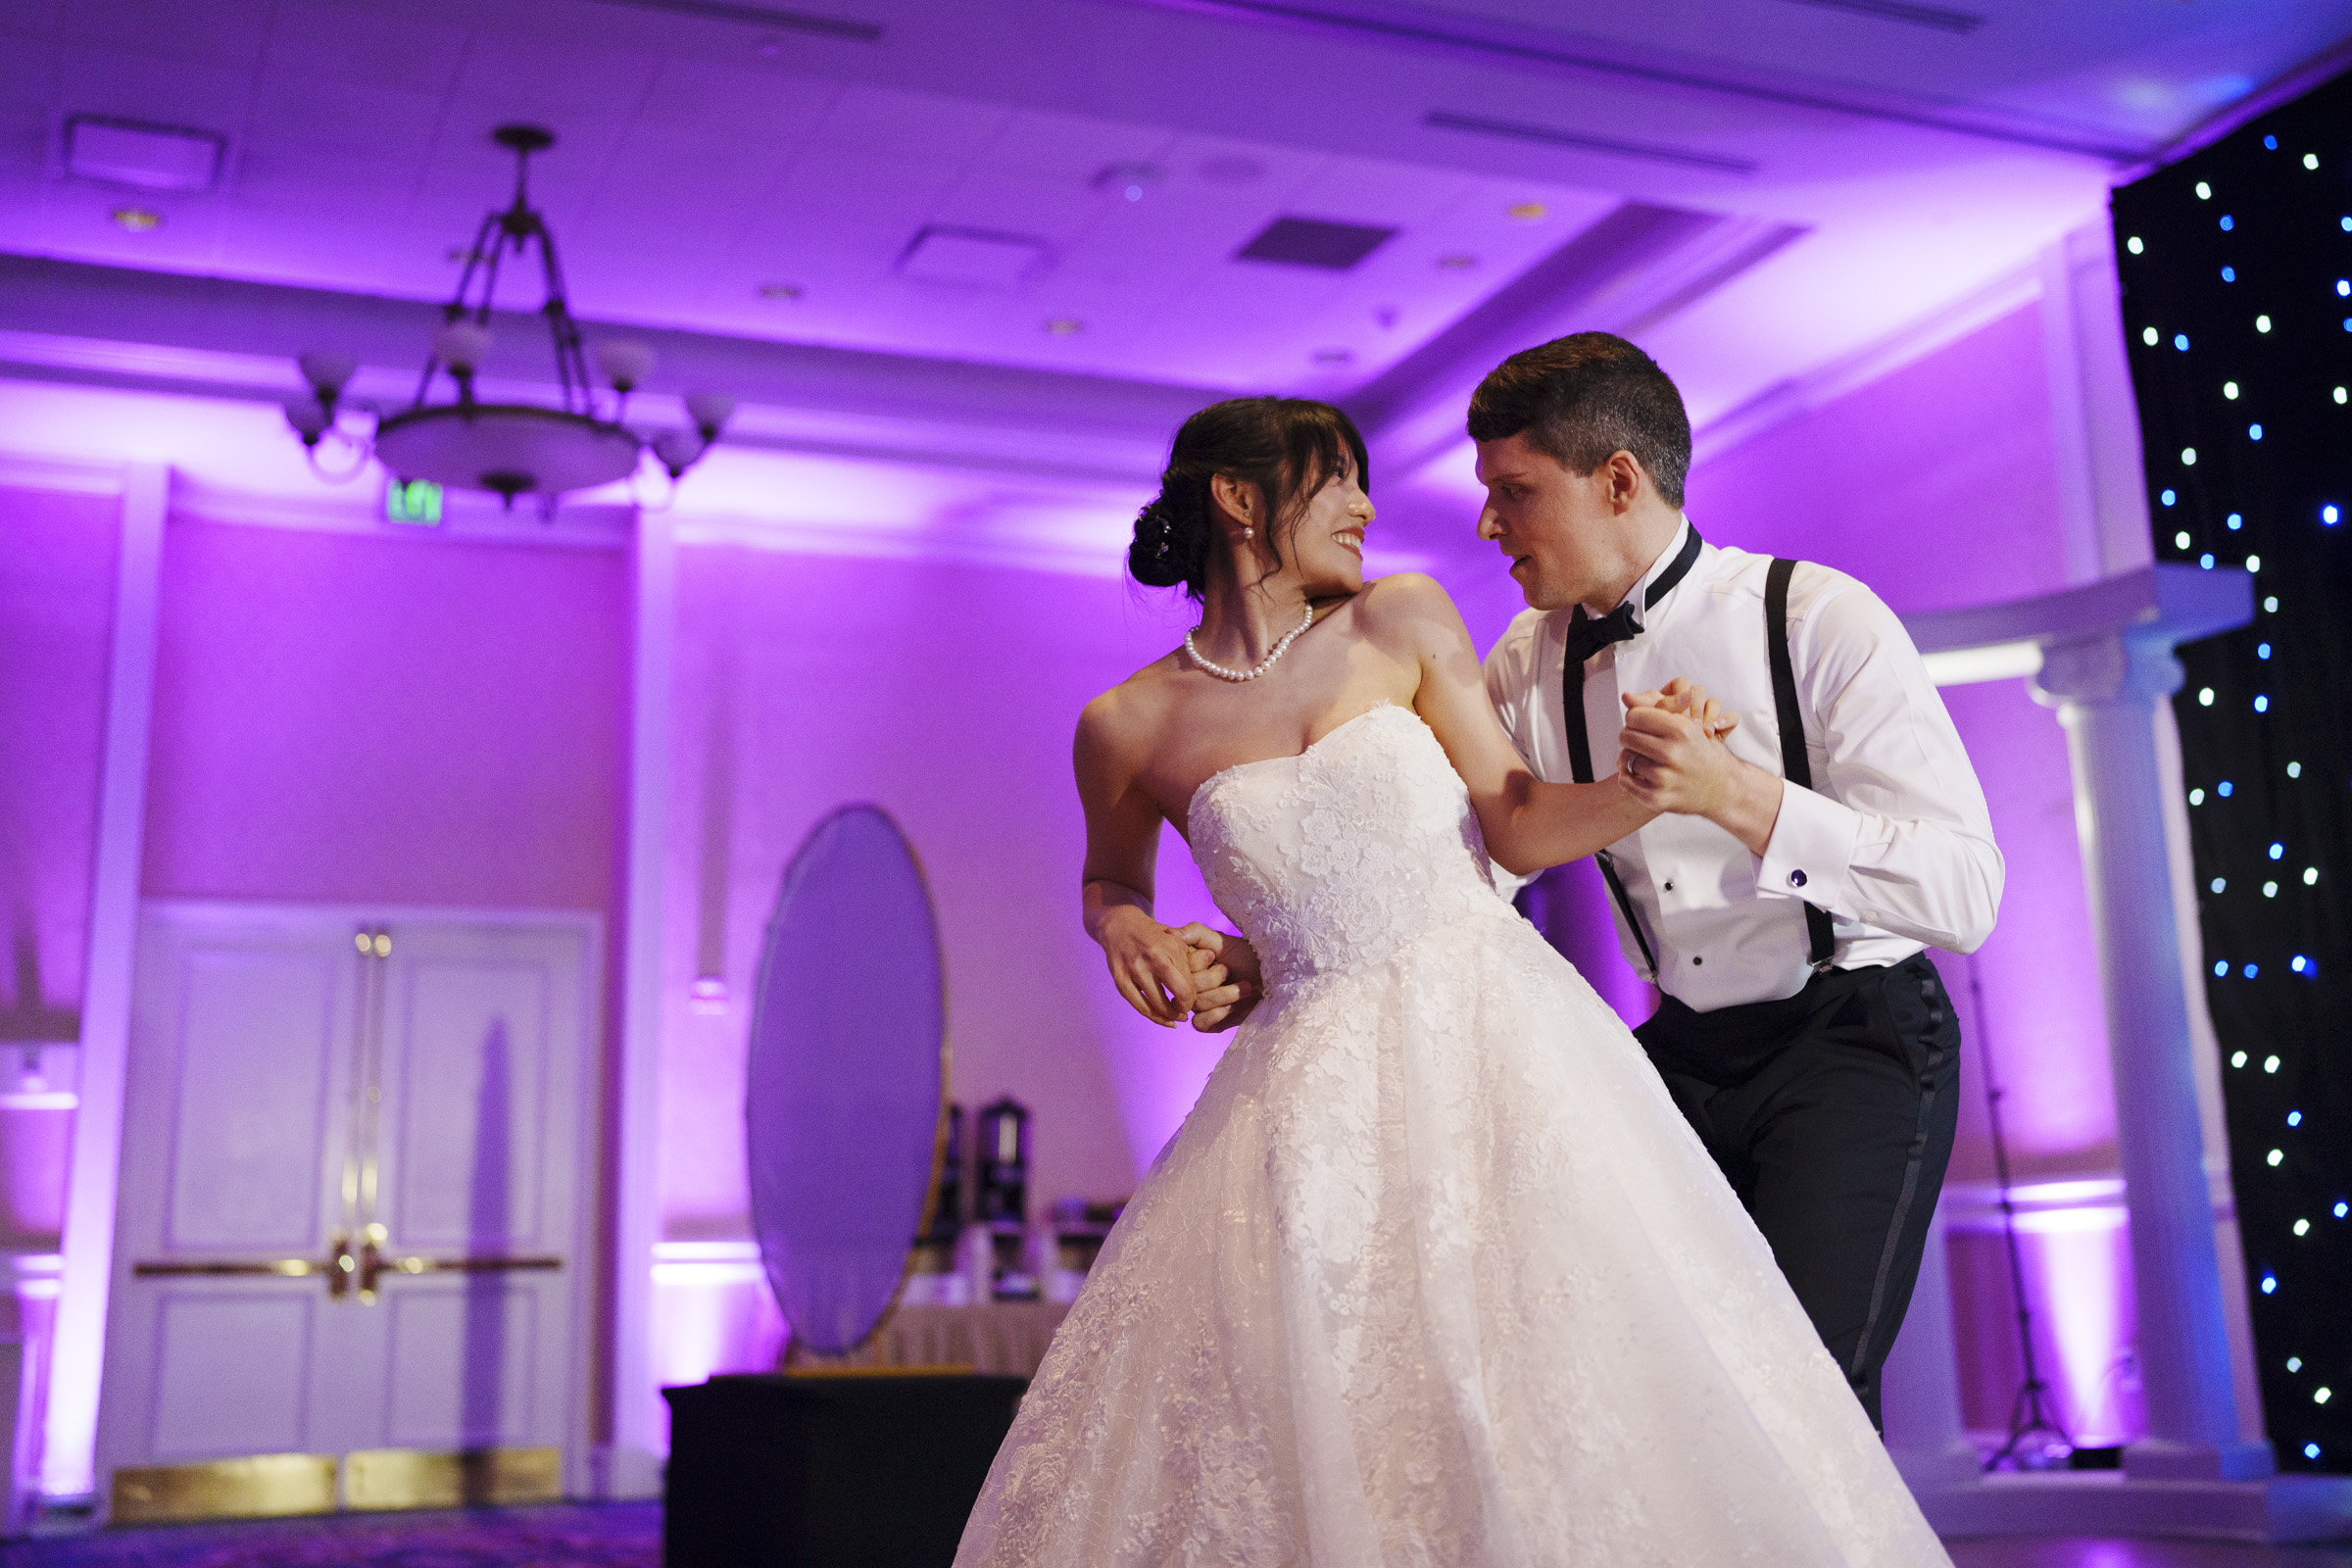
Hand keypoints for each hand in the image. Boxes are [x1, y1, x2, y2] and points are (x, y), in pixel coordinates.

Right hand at [1094, 905, 1205, 1026]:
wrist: (1121, 924)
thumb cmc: (1156, 936)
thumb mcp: (1178, 938)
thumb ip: (1194, 957)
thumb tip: (1215, 977)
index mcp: (1172, 948)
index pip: (1190, 983)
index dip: (1193, 999)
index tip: (1192, 1001)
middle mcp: (1154, 958)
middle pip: (1178, 994)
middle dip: (1183, 1009)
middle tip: (1184, 1012)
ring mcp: (1135, 970)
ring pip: (1157, 1006)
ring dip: (1168, 1017)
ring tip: (1174, 1018)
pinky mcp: (1120, 980)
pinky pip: (1139, 1006)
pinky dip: (1153, 1017)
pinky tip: (1162, 1020)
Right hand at [1179, 926, 1261, 1032]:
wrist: (1276, 979)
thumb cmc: (1250, 957)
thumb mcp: (1222, 940)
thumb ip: (1195, 933)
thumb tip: (1169, 934)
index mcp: (1188, 965)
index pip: (1175, 968)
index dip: (1196, 964)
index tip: (1213, 957)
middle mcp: (1190, 985)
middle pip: (1185, 988)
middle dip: (1212, 979)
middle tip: (1230, 971)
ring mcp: (1199, 1005)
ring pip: (1195, 1005)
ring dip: (1223, 995)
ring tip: (1245, 987)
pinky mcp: (1209, 1023)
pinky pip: (1199, 1023)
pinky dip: (1217, 1014)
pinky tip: (1233, 1007)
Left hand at [1617, 688, 1782, 854]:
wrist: (1721, 787)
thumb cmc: (1699, 751)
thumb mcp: (1687, 723)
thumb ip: (1658, 707)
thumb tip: (1626, 696)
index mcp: (1681, 729)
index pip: (1634, 715)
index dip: (1636, 718)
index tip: (1643, 725)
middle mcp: (1672, 752)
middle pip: (1626, 735)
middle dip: (1631, 737)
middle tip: (1642, 743)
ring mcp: (1664, 777)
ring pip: (1625, 758)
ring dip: (1631, 758)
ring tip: (1646, 759)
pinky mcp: (1657, 798)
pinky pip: (1624, 781)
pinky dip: (1627, 777)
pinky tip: (1640, 775)